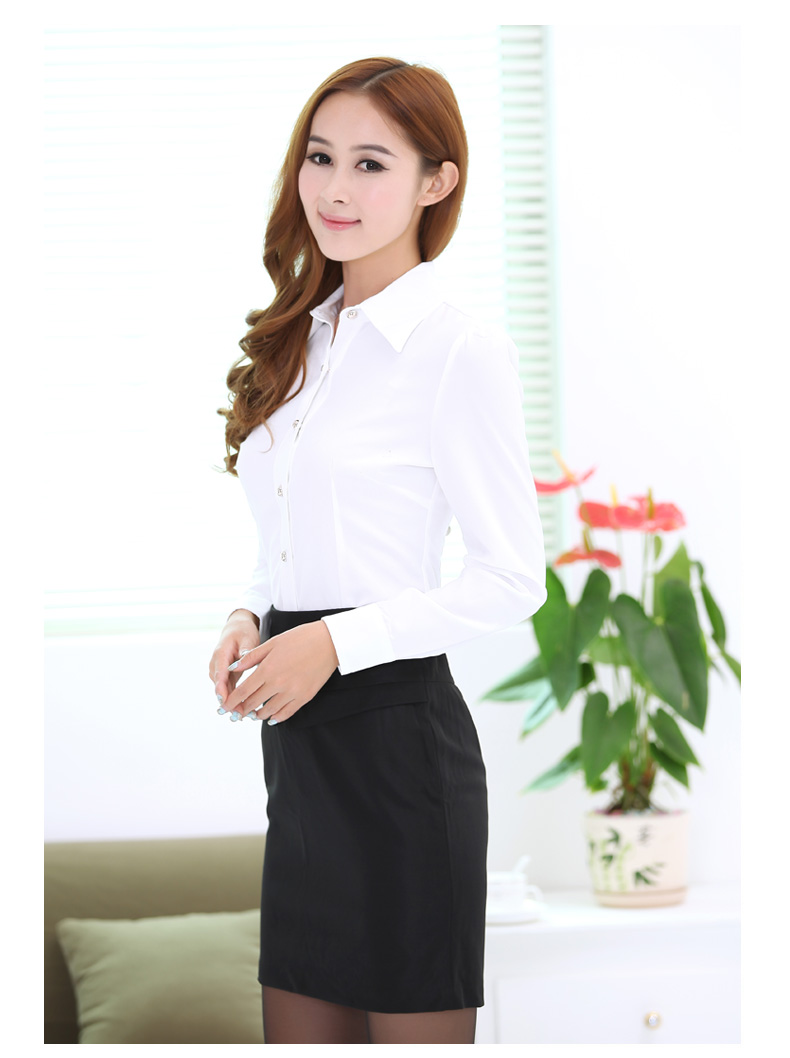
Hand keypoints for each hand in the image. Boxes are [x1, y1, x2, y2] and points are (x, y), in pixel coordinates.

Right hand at [209, 611, 260, 710]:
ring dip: (230, 703)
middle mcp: (216, 664)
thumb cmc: (243, 633)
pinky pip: (227, 689)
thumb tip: (244, 658)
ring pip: (222, 690)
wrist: (236, 630)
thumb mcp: (246, 638)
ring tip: (240, 717)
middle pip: (219, 686)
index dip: (221, 689)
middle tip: (237, 715)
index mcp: (220, 654)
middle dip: (227, 701)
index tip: (225, 701)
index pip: (219, 673)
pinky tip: (242, 710)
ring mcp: (218, 671)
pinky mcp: (224, 676)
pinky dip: (233, 699)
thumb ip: (246, 650)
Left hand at [221, 621, 339, 723]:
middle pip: (253, 703)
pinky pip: (286, 714)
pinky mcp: (304, 697)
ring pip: (268, 711)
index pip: (243, 691)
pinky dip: (275, 718)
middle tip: (236, 711)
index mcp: (267, 669)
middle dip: (241, 709)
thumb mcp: (272, 643)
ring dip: (257, 714)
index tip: (225, 707)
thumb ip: (251, 657)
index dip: (231, 701)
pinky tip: (270, 716)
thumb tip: (232, 668)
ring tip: (252, 713)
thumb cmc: (299, 638)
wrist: (328, 641)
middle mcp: (278, 683)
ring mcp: (292, 692)